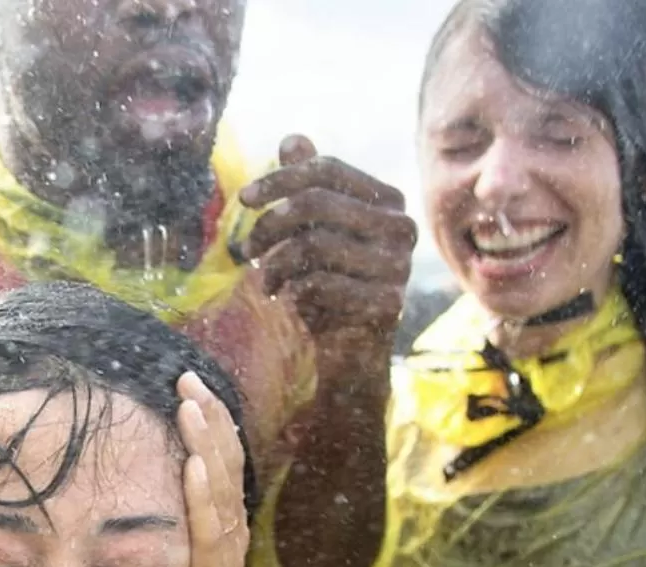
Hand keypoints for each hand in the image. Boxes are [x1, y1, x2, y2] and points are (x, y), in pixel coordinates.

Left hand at [169, 373, 250, 566]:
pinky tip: (195, 464)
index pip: (219, 466)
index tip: (188, 391)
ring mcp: (223, 556)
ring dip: (208, 443)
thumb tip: (143, 498)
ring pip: (221, 487)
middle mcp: (228, 536)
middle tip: (188, 379)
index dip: (208, 426)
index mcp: (219, 529)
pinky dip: (205, 496)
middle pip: (225, 464)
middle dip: (209, 418)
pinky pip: (211, 530)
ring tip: (191, 404)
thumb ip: (162, 536)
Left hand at [240, 135, 415, 384]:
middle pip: (316, 203)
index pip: (328, 169)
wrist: (350, 350)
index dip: (280, 178)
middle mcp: (402, 227)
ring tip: (264, 281)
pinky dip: (291, 292)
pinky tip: (285, 300)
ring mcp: (399, 266)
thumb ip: (307, 188)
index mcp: (388, 200)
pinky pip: (321, 285)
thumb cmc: (328, 283)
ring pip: (313, 245)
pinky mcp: (387, 303)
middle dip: (269, 225)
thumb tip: (293, 138)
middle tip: (246, 250)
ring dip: (274, 265)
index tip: (244, 198)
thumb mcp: (312, 233)